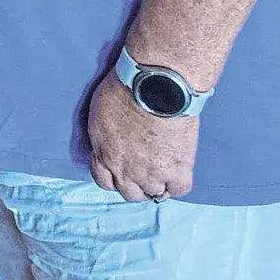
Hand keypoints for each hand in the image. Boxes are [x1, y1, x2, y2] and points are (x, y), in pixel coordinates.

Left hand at [86, 75, 198, 202]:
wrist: (155, 86)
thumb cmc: (126, 88)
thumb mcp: (99, 113)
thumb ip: (104, 136)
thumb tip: (111, 140)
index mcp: (104, 153)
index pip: (104, 181)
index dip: (115, 176)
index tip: (123, 169)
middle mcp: (125, 170)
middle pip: (130, 193)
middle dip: (137, 183)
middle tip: (147, 168)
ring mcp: (151, 174)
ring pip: (155, 193)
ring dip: (160, 182)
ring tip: (165, 165)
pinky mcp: (177, 171)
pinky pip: (180, 188)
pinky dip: (180, 180)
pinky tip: (180, 166)